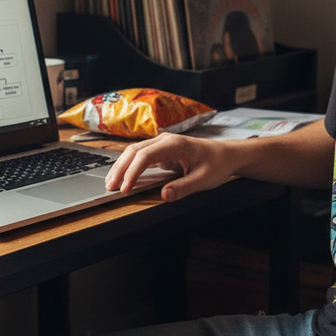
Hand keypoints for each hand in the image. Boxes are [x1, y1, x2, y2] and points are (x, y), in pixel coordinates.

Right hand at [105, 133, 236, 201]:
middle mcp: (165, 140)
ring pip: (134, 152)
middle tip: (110, 187)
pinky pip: (140, 156)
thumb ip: (184, 188)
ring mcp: (162, 144)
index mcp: (175, 144)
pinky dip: (128, 166)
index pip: (146, 155)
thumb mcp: (204, 180)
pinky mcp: (161, 150)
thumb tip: (164, 196)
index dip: (132, 172)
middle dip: (120, 169)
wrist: (226, 154)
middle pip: (134, 151)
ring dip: (121, 166)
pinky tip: (122, 177)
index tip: (125, 188)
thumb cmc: (217, 164)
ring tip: (110, 183)